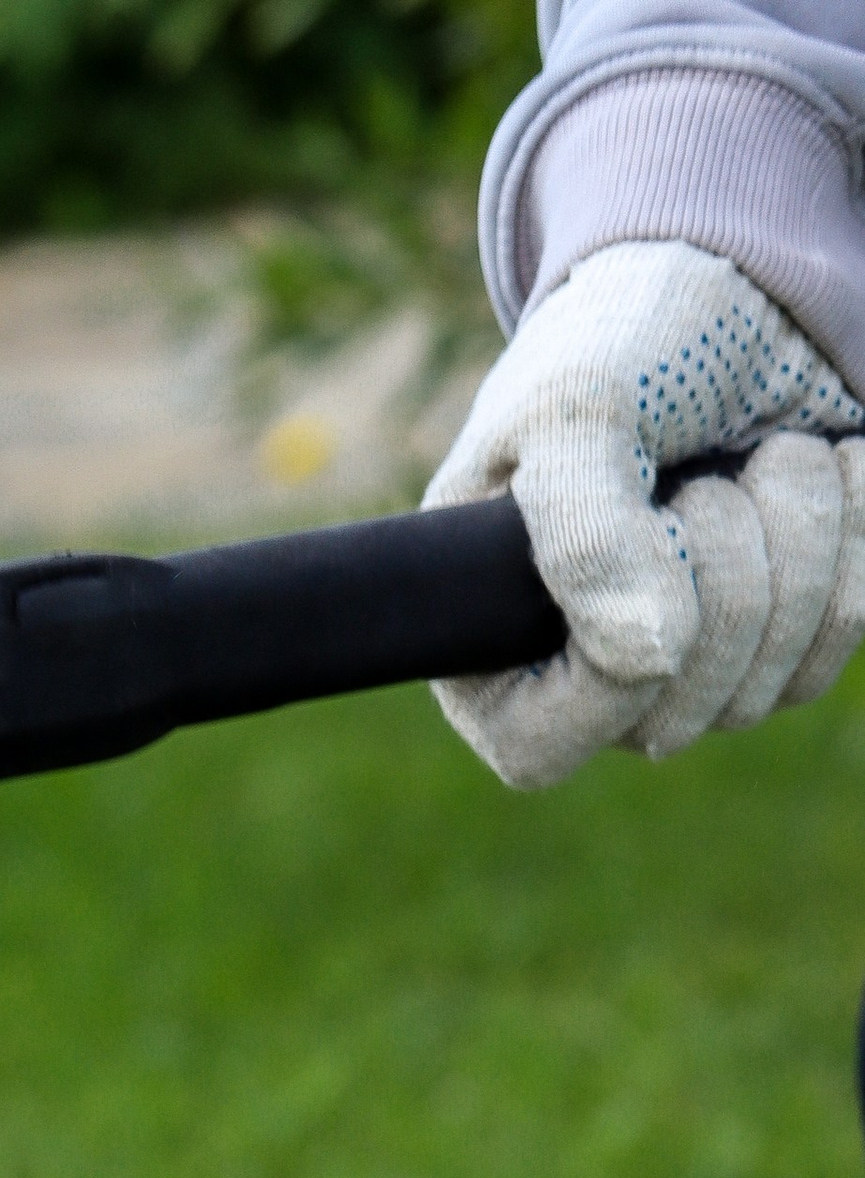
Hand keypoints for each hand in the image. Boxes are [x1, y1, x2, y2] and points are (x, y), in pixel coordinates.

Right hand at [423, 238, 864, 785]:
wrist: (740, 282)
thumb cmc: (623, 340)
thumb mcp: (574, 409)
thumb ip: (582, 533)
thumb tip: (648, 658)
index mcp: (494, 651)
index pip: (542, 748)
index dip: (611, 664)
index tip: (646, 533)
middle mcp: (596, 684)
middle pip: (681, 714)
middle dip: (721, 564)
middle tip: (703, 471)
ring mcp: (700, 671)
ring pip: (774, 680)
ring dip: (792, 535)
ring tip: (759, 454)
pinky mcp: (792, 633)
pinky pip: (846, 630)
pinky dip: (851, 528)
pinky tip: (822, 466)